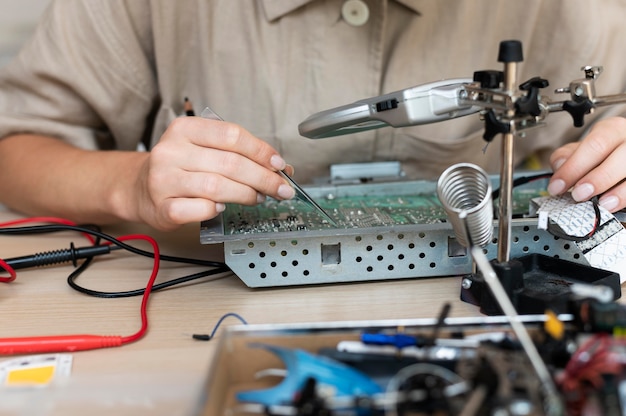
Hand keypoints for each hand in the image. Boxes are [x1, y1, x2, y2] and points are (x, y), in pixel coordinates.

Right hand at [135, 116, 294, 229]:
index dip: (261, 151)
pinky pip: (199, 209)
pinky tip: (222, 207)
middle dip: (263, 178)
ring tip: (258, 198)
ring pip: (217, 187)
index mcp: (184, 129)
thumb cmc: (180, 167)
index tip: (279, 165)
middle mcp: (171, 151)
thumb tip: (281, 168)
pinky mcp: (162, 207)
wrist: (140, 188)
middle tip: (280, 189)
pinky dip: (216, 209)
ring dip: (245, 194)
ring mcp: (163, 179)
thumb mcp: (204, 149)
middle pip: (230, 163)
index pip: (232, 135)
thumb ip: (238, 154)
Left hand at [548, 116, 625, 211]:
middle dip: (597, 178)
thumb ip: (567, 155)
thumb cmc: (601, 155)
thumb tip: (559, 165)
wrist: (621, 157)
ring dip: (618, 191)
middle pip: (619, 157)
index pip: (595, 145)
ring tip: (601, 204)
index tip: (557, 186)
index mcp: (612, 130)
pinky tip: (614, 205)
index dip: (574, 167)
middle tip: (578, 194)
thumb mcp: (582, 150)